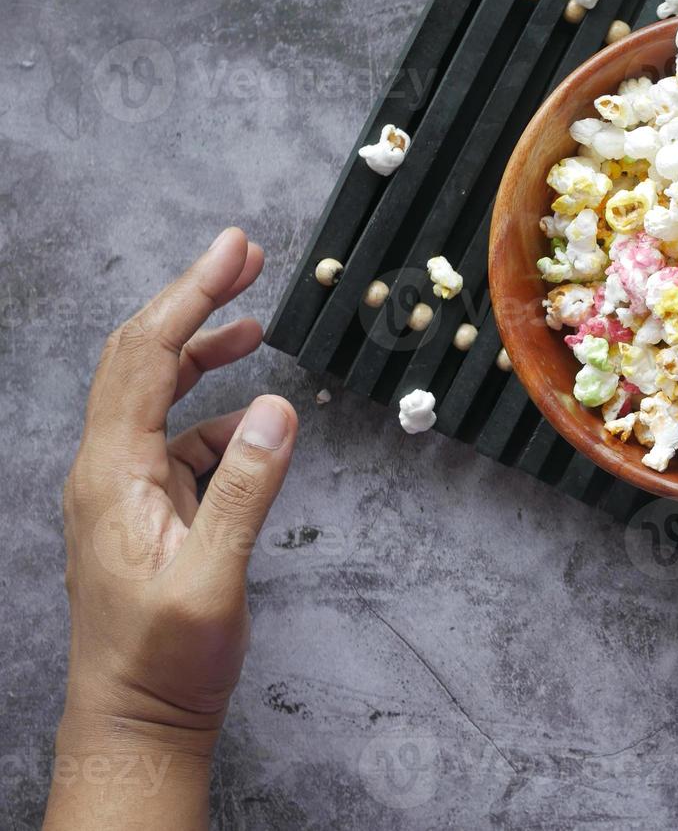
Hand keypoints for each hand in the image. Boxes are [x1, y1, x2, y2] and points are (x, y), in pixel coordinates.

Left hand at [45, 229, 296, 830]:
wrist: (134, 721)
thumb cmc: (165, 661)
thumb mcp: (213, 578)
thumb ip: (246, 489)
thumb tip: (276, 408)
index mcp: (112, 475)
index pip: (146, 358)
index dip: (190, 295)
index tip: (233, 251)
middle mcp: (105, 469)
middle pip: (141, 357)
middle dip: (192, 299)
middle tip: (243, 254)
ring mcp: (121, 486)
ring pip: (155, 390)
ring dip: (200, 348)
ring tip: (250, 317)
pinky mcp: (143, 507)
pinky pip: (176, 437)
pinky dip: (214, 411)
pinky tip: (252, 420)